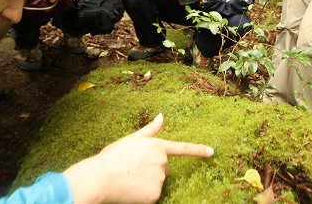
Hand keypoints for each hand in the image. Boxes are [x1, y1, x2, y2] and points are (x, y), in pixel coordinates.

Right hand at [63, 113, 213, 203]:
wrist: (100, 178)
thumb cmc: (112, 158)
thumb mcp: (131, 140)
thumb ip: (150, 130)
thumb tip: (162, 116)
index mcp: (157, 146)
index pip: (183, 148)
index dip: (198, 150)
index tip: (212, 152)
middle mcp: (162, 161)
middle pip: (164, 168)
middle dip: (152, 169)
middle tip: (132, 169)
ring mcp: (160, 179)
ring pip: (158, 182)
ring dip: (147, 182)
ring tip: (129, 179)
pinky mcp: (155, 195)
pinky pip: (153, 196)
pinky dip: (144, 195)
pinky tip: (132, 191)